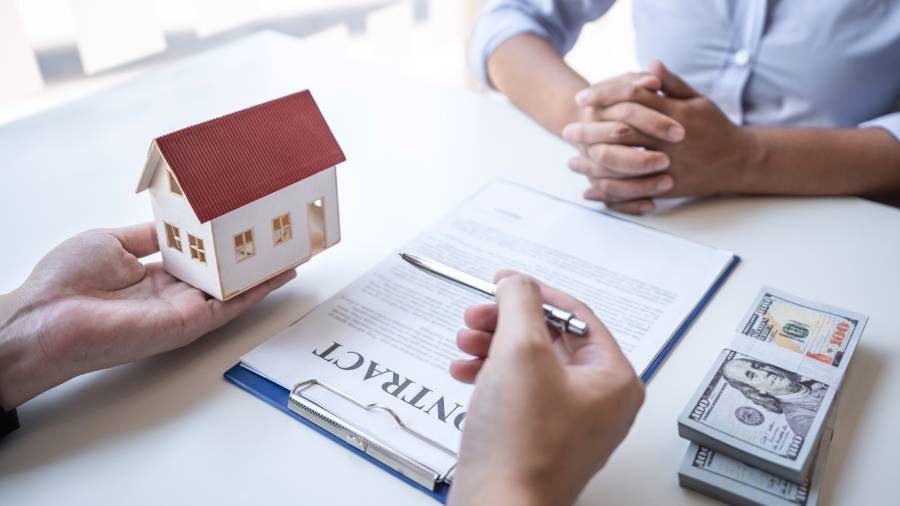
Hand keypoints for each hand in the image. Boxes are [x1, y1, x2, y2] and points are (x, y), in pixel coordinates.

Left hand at [0, 223, 294, 408]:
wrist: (48, 317)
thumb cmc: (65, 283)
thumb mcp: (111, 241)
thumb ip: (149, 236)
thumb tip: (171, 222)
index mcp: (151, 274)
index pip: (198, 257)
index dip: (222, 242)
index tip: (243, 225)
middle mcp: (172, 293)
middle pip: (222, 273)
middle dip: (251, 256)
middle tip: (278, 237)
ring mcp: (183, 309)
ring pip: (234, 288)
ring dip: (264, 272)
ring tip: (291, 252)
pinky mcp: (189, 322)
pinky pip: (231, 304)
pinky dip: (258, 289)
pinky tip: (279, 274)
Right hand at [447, 272, 643, 505]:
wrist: (499, 505)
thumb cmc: (522, 445)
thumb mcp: (520, 350)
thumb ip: (520, 303)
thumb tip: (518, 283)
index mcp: (613, 380)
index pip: (576, 316)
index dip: (535, 292)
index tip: (504, 282)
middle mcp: (599, 402)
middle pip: (550, 339)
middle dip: (506, 323)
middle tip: (478, 315)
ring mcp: (570, 423)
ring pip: (530, 364)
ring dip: (493, 346)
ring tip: (466, 343)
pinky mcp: (541, 437)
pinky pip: (518, 391)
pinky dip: (491, 375)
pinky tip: (466, 372)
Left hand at [564, 61, 752, 213]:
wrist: (739, 161)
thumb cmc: (713, 127)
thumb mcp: (697, 100)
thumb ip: (671, 84)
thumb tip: (648, 64)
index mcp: (676, 115)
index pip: (634, 99)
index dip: (606, 96)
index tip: (582, 98)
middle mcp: (671, 141)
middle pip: (622, 133)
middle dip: (591, 132)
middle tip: (567, 132)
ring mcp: (670, 166)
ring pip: (625, 164)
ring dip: (594, 165)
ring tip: (571, 162)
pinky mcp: (668, 187)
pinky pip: (634, 191)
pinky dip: (610, 192)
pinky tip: (590, 191)